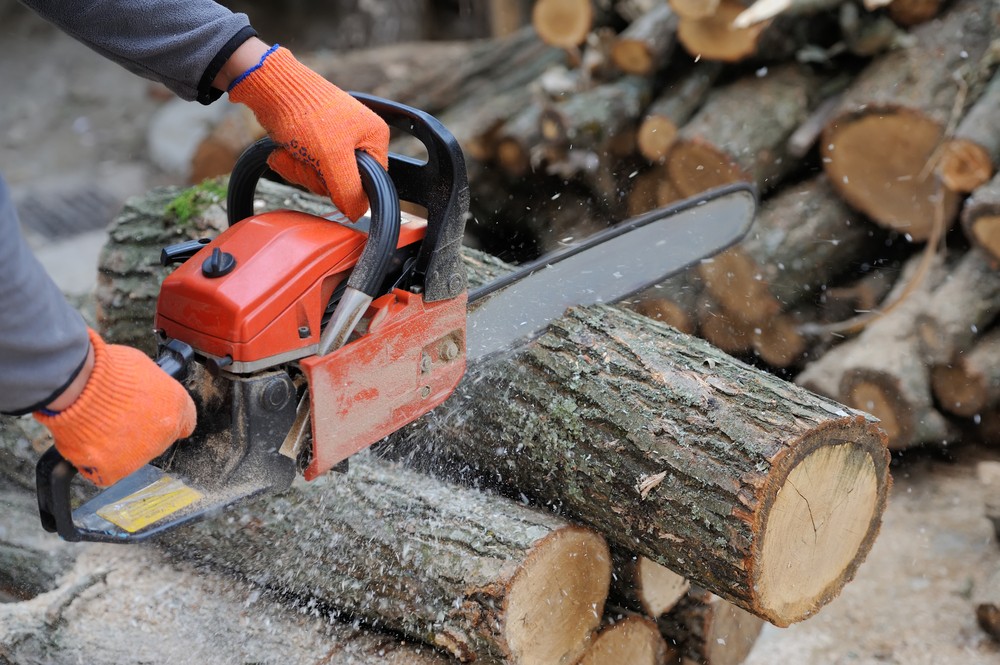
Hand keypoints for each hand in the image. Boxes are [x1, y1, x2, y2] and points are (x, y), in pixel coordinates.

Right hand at [34, 329, 195, 486]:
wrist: (78, 386)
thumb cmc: (106, 370)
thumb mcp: (143, 368)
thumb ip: (152, 388)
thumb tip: (146, 392)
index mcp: (176, 406)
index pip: (185, 423)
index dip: (165, 419)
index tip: (153, 417)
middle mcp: (165, 434)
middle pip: (155, 440)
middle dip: (138, 432)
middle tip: (116, 418)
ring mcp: (141, 455)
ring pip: (131, 456)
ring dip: (117, 446)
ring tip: (97, 426)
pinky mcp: (115, 470)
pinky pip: (107, 471)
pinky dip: (95, 461)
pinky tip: (88, 443)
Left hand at [227, 43, 389, 220]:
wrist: (270, 86)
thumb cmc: (305, 112)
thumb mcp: (333, 157)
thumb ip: (349, 190)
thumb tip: (357, 213)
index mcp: (374, 138)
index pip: (371, 183)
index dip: (347, 188)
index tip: (329, 176)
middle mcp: (358, 139)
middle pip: (342, 184)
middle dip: (316, 176)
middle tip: (307, 158)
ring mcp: (334, 141)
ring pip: (321, 179)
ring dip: (300, 170)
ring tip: (292, 150)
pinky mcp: (312, 142)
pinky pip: (306, 168)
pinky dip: (291, 163)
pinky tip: (284, 150)